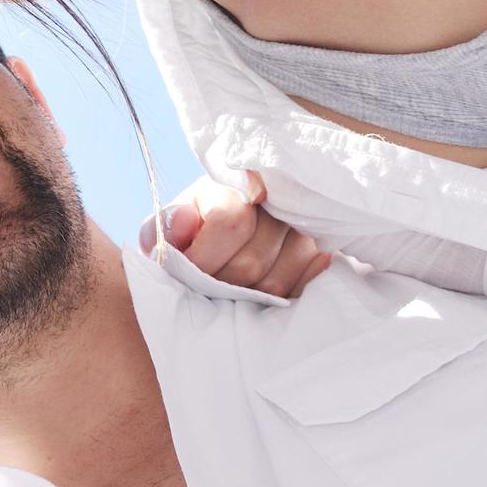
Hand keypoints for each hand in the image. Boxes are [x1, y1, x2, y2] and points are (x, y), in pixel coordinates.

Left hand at [152, 170, 333, 299]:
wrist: (225, 235)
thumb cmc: (194, 231)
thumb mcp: (169, 226)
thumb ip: (163, 227)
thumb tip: (183, 222)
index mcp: (233, 185)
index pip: (229, 223)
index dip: (205, 258)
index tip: (188, 272)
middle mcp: (276, 200)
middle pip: (251, 261)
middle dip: (221, 284)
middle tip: (206, 288)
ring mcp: (304, 227)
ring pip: (277, 282)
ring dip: (247, 298)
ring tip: (230, 291)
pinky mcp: (323, 252)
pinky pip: (302, 289)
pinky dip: (276, 302)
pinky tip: (258, 294)